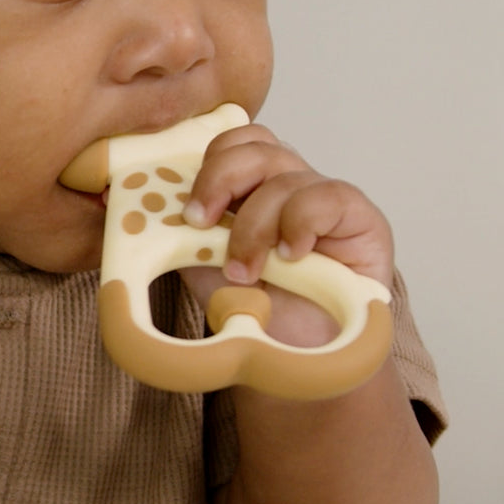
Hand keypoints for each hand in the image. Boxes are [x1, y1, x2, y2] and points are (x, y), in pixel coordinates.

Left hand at [178, 123, 393, 344]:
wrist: (295, 360)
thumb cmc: (253, 310)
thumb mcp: (203, 264)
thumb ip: (181, 229)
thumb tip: (143, 204)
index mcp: (252, 187)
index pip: (233, 143)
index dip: (208, 166)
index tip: (189, 213)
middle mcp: (288, 184)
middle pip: (255, 147)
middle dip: (220, 181)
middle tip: (202, 225)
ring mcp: (324, 198)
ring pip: (284, 175)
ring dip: (255, 223)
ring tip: (246, 271)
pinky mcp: (360, 218)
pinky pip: (328, 196)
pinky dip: (301, 222)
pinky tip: (291, 255)